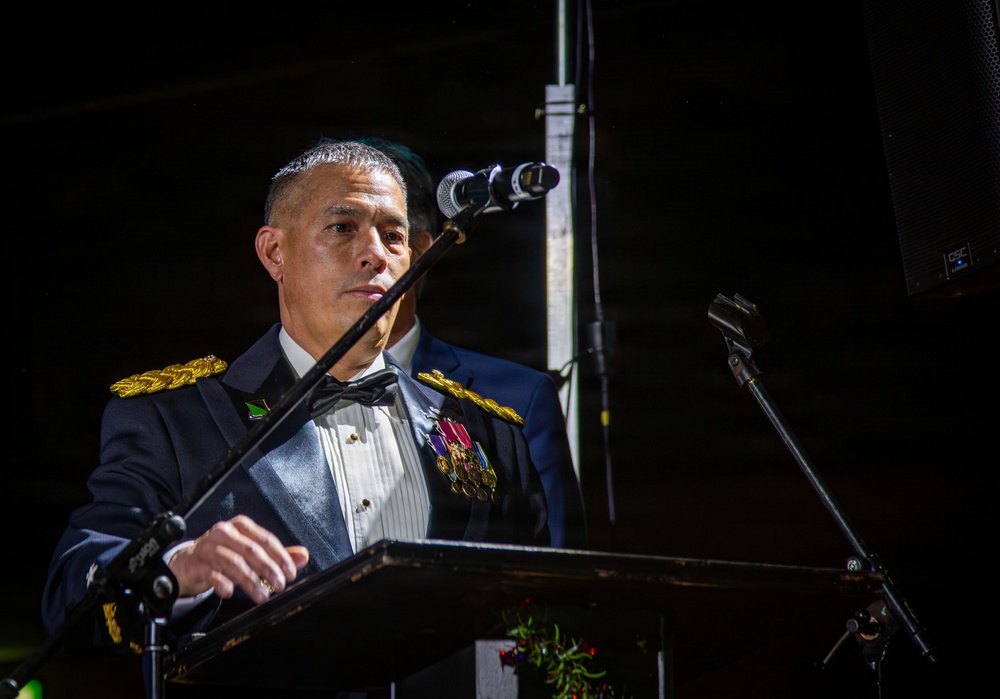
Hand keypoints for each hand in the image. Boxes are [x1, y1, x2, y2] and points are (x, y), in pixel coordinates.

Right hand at [168, 514, 309, 603]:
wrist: (187, 562)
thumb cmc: (223, 554)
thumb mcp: (249, 551)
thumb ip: (275, 554)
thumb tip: (303, 556)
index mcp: (241, 526)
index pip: (266, 539)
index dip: (280, 557)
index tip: (291, 572)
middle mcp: (225, 532)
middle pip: (251, 550)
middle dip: (268, 569)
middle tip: (280, 585)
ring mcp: (208, 546)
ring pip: (233, 562)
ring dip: (250, 580)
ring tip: (262, 595)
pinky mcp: (196, 563)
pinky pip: (211, 573)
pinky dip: (222, 583)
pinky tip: (230, 592)